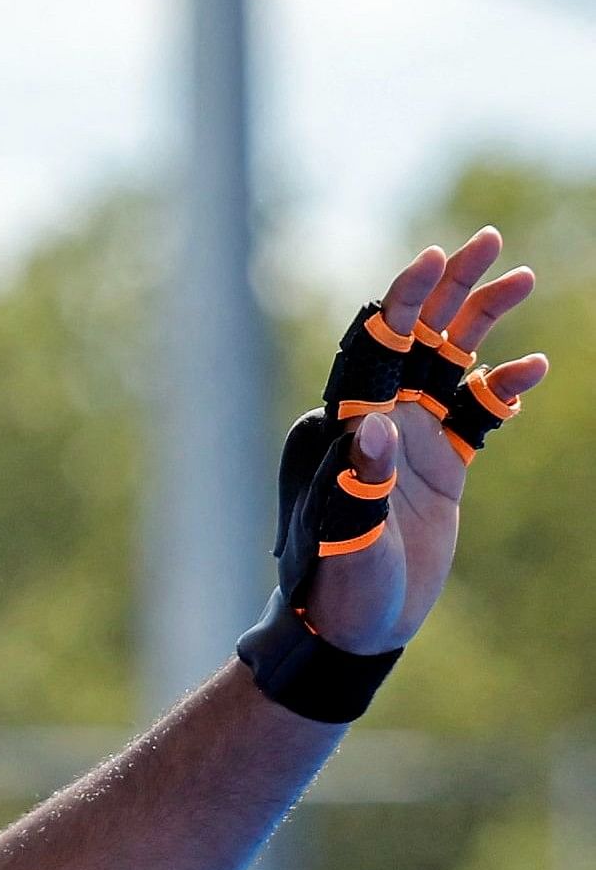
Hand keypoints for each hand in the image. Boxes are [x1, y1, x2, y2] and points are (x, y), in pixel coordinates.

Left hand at [302, 228, 550, 654]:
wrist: (351, 628)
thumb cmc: (337, 590)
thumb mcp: (348, 542)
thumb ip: (359, 487)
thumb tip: (373, 429)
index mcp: (346, 428)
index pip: (374, 348)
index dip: (404, 302)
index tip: (434, 258)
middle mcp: (375, 423)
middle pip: (415, 339)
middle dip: (448, 289)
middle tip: (488, 240)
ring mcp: (410, 442)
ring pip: (448, 365)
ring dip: (481, 322)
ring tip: (523, 276)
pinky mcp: (440, 467)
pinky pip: (475, 414)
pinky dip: (502, 389)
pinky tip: (533, 368)